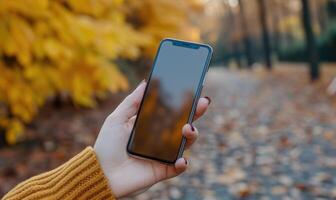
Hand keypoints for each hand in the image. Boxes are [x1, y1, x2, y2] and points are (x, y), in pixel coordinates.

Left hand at [94, 81, 209, 197]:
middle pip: (183, 123)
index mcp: (151, 125)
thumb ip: (132, 101)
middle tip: (203, 102)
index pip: (171, 111)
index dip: (183, 101)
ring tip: (188, 128)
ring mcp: (163, 154)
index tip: (194, 88)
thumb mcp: (117, 118)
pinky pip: (178, 167)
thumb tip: (146, 82)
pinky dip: (182, 164)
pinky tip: (181, 159)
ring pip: (185, 143)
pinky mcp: (163, 170)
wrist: (101, 174)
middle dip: (196, 112)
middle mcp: (160, 138)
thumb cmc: (106, 146)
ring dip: (192, 135)